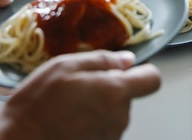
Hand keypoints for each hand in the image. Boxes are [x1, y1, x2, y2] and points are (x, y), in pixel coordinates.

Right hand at [0, 50, 160, 139]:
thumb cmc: (38, 103)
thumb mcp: (66, 66)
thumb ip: (102, 60)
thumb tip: (127, 60)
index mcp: (115, 92)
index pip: (152, 79)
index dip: (143, 71)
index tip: (127, 69)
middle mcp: (119, 117)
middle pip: (127, 96)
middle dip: (109, 88)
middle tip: (79, 86)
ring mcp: (111, 136)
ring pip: (114, 112)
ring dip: (98, 106)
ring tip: (70, 105)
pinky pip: (102, 128)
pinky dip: (90, 122)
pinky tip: (69, 120)